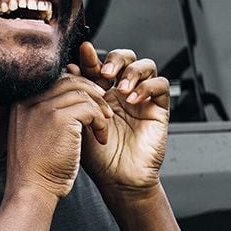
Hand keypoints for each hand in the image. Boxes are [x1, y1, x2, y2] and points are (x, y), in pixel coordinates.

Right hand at [5, 74, 113, 199]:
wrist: (31, 189)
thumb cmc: (37, 167)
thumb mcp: (33, 133)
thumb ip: (46, 113)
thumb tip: (73, 99)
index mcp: (22, 100)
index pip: (55, 80)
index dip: (77, 88)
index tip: (90, 102)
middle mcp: (29, 99)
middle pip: (69, 80)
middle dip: (91, 92)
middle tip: (104, 110)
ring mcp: (43, 107)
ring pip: (82, 93)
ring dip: (99, 108)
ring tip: (104, 125)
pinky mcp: (59, 119)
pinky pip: (90, 108)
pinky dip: (101, 122)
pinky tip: (101, 137)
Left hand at [66, 42, 170, 191]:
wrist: (117, 180)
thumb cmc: (98, 156)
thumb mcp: (81, 122)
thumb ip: (78, 95)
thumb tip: (69, 67)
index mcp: (102, 92)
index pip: (99, 64)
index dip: (93, 56)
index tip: (84, 50)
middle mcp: (123, 92)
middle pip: (126, 58)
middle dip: (116, 58)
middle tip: (106, 72)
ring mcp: (142, 98)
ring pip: (146, 65)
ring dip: (133, 71)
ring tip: (121, 89)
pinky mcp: (159, 108)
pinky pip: (161, 85)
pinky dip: (148, 86)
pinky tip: (133, 99)